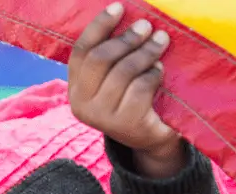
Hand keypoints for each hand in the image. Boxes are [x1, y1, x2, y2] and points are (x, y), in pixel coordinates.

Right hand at [68, 3, 184, 177]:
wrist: (150, 139)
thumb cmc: (133, 99)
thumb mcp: (114, 79)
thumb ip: (111, 56)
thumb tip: (123, 15)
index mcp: (75, 89)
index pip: (81, 52)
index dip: (99, 26)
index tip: (119, 8)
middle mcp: (82, 105)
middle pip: (100, 59)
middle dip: (126, 39)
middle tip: (147, 26)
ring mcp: (103, 118)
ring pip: (123, 72)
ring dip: (146, 52)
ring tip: (161, 41)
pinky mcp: (126, 124)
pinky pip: (141, 88)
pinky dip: (153, 75)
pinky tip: (159, 71)